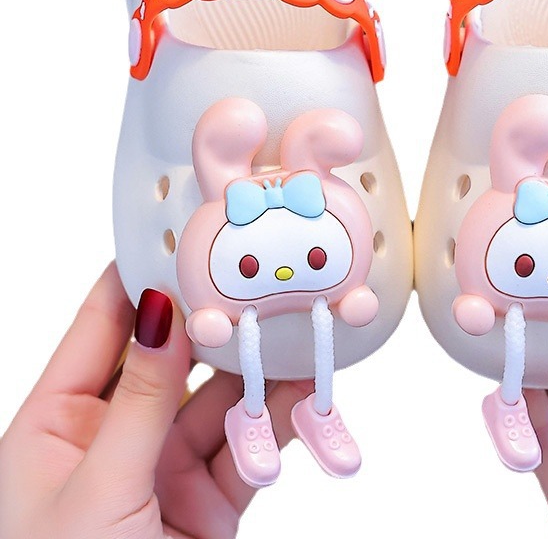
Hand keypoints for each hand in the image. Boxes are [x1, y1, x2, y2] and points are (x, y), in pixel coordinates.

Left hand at [0, 263, 311, 538]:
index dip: (143, 274)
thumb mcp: (96, 491)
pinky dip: (279, 422)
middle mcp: (114, 434)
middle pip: (176, 356)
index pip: (104, 323)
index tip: (183, 231)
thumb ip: (139, 400)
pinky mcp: (209, 498)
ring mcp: (164, 465)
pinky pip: (249, 445)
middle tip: (261, 276)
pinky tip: (306, 391)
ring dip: (261, 368)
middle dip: (220, 320)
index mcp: (59, 421)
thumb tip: (162, 314)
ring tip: (298, 327)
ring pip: (221, 398)